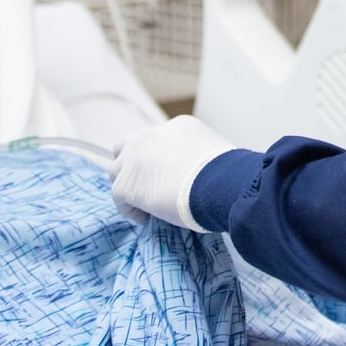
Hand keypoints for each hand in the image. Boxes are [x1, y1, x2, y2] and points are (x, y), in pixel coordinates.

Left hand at [109, 115, 235, 230]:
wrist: (220, 183)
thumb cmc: (227, 174)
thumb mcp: (216, 152)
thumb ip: (201, 157)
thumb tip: (204, 175)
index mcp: (176, 127)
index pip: (157, 140)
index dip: (159, 160)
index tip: (168, 176)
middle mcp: (150, 136)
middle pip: (126, 147)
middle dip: (132, 164)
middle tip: (146, 185)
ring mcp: (133, 159)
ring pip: (117, 172)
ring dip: (129, 187)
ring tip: (146, 206)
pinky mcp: (125, 185)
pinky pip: (120, 200)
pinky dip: (132, 211)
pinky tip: (147, 218)